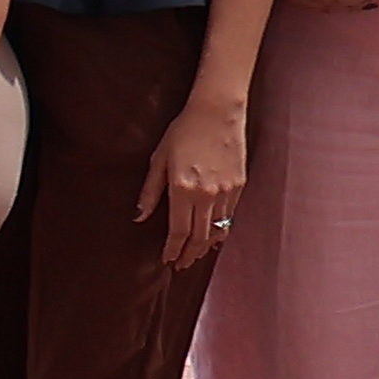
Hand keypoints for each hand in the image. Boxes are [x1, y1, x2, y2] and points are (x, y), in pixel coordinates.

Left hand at [138, 96, 248, 269]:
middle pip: (199, 237)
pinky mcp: (239, 185)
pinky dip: (221, 230)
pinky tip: (213, 236)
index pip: (178, 231)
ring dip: (205, 246)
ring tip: (196, 255)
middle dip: (189, 254)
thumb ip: (150, 192)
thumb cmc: (182, 132)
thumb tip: (139, 217)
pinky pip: (230, 216)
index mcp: (183, 189)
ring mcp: (226, 191)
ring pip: (217, 230)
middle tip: (181, 265)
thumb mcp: (158, 160)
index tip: (167, 260)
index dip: (172, 250)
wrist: (217, 112)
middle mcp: (207, 195)